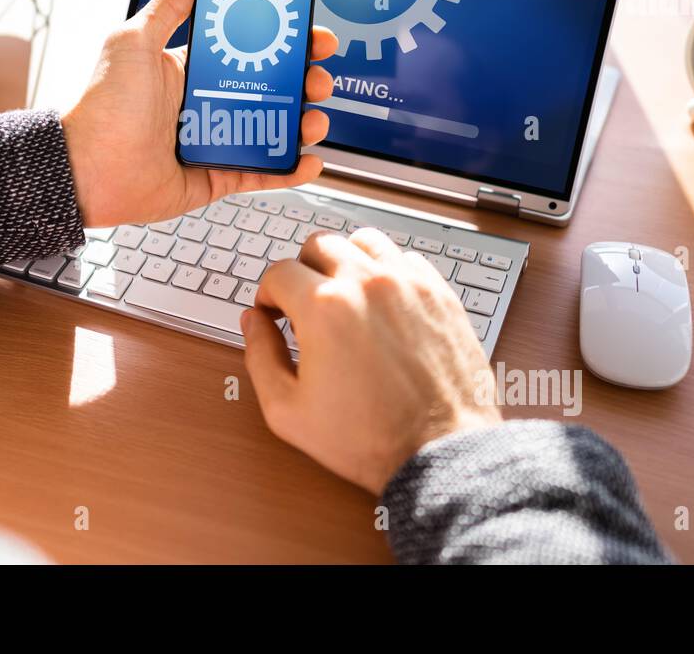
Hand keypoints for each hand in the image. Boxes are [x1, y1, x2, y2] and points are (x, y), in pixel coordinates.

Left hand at [62, 0, 337, 226]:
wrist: (86, 168)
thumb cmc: (102, 105)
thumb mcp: (133, 41)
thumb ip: (168, 8)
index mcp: (192, 71)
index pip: (251, 50)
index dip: (284, 42)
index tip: (311, 35)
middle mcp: (207, 104)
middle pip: (271, 90)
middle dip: (304, 82)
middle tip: (319, 78)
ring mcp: (215, 142)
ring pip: (273, 130)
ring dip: (303, 124)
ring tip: (314, 120)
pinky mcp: (215, 176)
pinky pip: (260, 173)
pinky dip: (288, 169)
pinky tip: (309, 160)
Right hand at [240, 228, 500, 494]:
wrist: (440, 451)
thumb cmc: (369, 438)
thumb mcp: (288, 410)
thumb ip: (260, 356)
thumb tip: (253, 322)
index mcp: (324, 308)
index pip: (279, 272)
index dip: (267, 293)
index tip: (273, 311)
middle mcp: (366, 283)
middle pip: (319, 245)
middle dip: (302, 271)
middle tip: (304, 304)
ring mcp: (408, 283)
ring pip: (363, 241)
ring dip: (345, 261)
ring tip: (344, 294)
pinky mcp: (439, 292)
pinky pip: (405, 258)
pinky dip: (387, 271)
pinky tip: (382, 302)